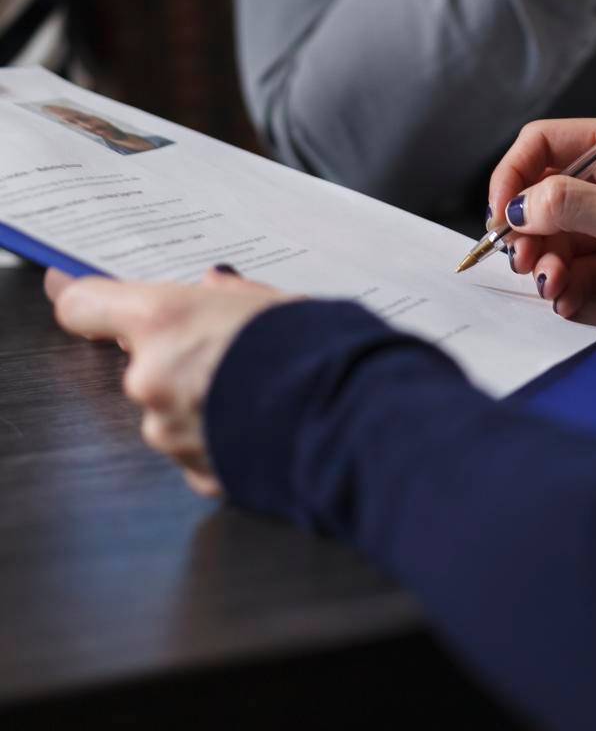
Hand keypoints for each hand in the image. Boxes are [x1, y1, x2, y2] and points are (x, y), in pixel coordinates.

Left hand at [44, 267, 291, 496]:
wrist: (349, 419)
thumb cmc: (315, 349)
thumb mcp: (271, 299)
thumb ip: (227, 296)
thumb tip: (214, 291)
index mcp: (163, 320)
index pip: (84, 304)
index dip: (83, 297)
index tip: (78, 291)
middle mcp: (151, 377)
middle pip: (140, 359)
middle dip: (177, 354)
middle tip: (229, 346)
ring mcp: (167, 431)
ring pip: (168, 405)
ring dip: (201, 397)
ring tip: (259, 386)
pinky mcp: (193, 472)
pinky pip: (196, 443)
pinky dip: (220, 433)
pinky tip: (261, 419)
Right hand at [487, 118, 595, 317]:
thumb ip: (569, 205)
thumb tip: (517, 207)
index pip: (544, 144)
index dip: (514, 174)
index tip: (500, 212)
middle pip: (542, 195)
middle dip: (528, 230)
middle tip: (522, 258)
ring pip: (553, 236)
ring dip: (545, 263)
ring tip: (552, 284)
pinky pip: (573, 266)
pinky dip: (564, 284)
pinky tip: (567, 297)